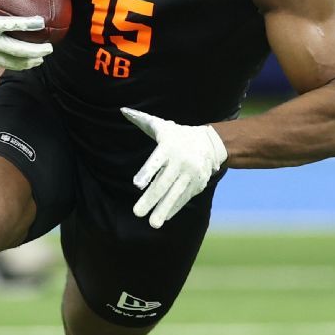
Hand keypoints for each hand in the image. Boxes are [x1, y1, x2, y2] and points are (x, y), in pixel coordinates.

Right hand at [0, 0, 52, 69]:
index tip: (42, 22)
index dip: (27, 24)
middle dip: (34, 51)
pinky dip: (12, 64)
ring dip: (26, 62)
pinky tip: (24, 62)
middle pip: (15, 50)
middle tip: (50, 47)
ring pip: (8, 62)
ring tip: (40, 59)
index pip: (10, 26)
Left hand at [121, 107, 226, 228]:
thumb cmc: (178, 134)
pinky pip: (184, 198)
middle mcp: (181, 162)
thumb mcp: (162, 125)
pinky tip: (164, 217)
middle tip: (137, 213)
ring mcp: (191, 175)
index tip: (137, 184)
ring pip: (175, 194)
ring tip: (152, 224)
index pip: (157, 161)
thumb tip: (123, 110)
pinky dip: (174, 208)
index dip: (147, 172)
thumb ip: (142, 120)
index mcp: (169, 147)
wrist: (211, 143)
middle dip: (151, 199)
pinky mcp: (198, 184)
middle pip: (164, 183)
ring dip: (163, 209)